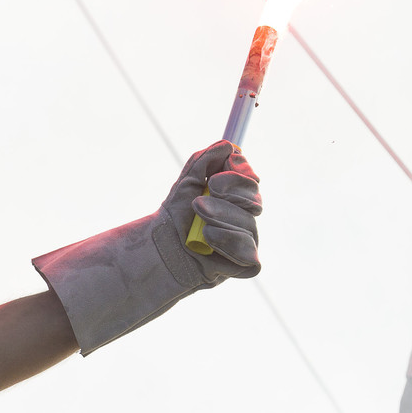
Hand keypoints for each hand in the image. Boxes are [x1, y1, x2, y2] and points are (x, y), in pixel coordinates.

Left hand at [32, 141, 261, 354]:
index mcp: (236, 196)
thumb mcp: (185, 183)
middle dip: (228, 198)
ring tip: (196, 219)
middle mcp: (245, 217)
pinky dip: (229, 244)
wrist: (157, 250)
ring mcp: (245, 241)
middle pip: (254, 202)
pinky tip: (208, 238)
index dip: (240, 175)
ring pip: (249, 228)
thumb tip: (228, 146)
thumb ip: (204, 161)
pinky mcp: (241, 266)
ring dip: (221, 219)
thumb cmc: (174, 216)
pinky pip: (250, 257)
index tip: (216, 177)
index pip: (251, 181)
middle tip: (197, 201)